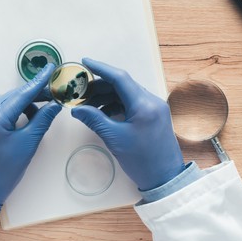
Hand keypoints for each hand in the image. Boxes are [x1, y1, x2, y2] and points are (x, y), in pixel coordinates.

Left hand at [0, 63, 61, 212]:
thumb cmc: (5, 171)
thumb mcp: (28, 144)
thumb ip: (42, 120)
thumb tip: (55, 105)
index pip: (22, 94)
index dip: (39, 82)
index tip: (50, 69)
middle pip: (15, 95)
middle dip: (35, 93)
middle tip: (54, 93)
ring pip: (9, 102)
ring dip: (27, 103)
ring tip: (43, 111)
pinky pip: (3, 110)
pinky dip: (17, 111)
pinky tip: (29, 118)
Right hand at [72, 58, 184, 190]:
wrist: (164, 178)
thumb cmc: (141, 161)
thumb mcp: (114, 138)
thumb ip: (94, 119)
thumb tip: (76, 109)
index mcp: (144, 104)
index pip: (120, 78)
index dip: (100, 68)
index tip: (85, 62)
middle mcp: (152, 101)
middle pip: (122, 85)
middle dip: (100, 87)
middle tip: (81, 93)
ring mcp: (155, 108)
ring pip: (127, 94)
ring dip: (108, 97)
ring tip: (89, 106)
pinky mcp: (155, 116)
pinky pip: (133, 103)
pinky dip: (117, 105)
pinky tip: (104, 113)